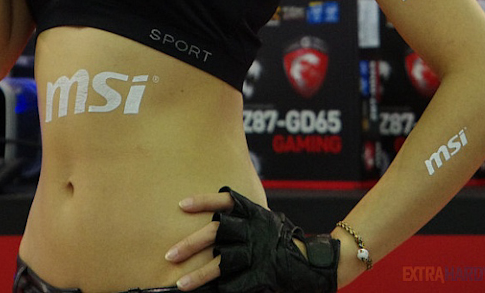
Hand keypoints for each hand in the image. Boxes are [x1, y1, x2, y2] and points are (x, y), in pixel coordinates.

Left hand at [169, 188, 339, 292]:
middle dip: (191, 243)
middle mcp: (253, 229)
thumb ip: (243, 218)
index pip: (225, 200)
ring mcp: (258, 252)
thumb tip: (214, 219)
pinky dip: (220, 290)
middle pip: (216, 232)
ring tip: (180, 284)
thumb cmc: (283, 240)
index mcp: (254, 212)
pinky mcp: (263, 275)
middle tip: (170, 253)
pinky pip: (237, 284)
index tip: (181, 204)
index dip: (203, 201)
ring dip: (199, 274)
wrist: (314, 263)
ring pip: (222, 262)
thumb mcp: (264, 221)